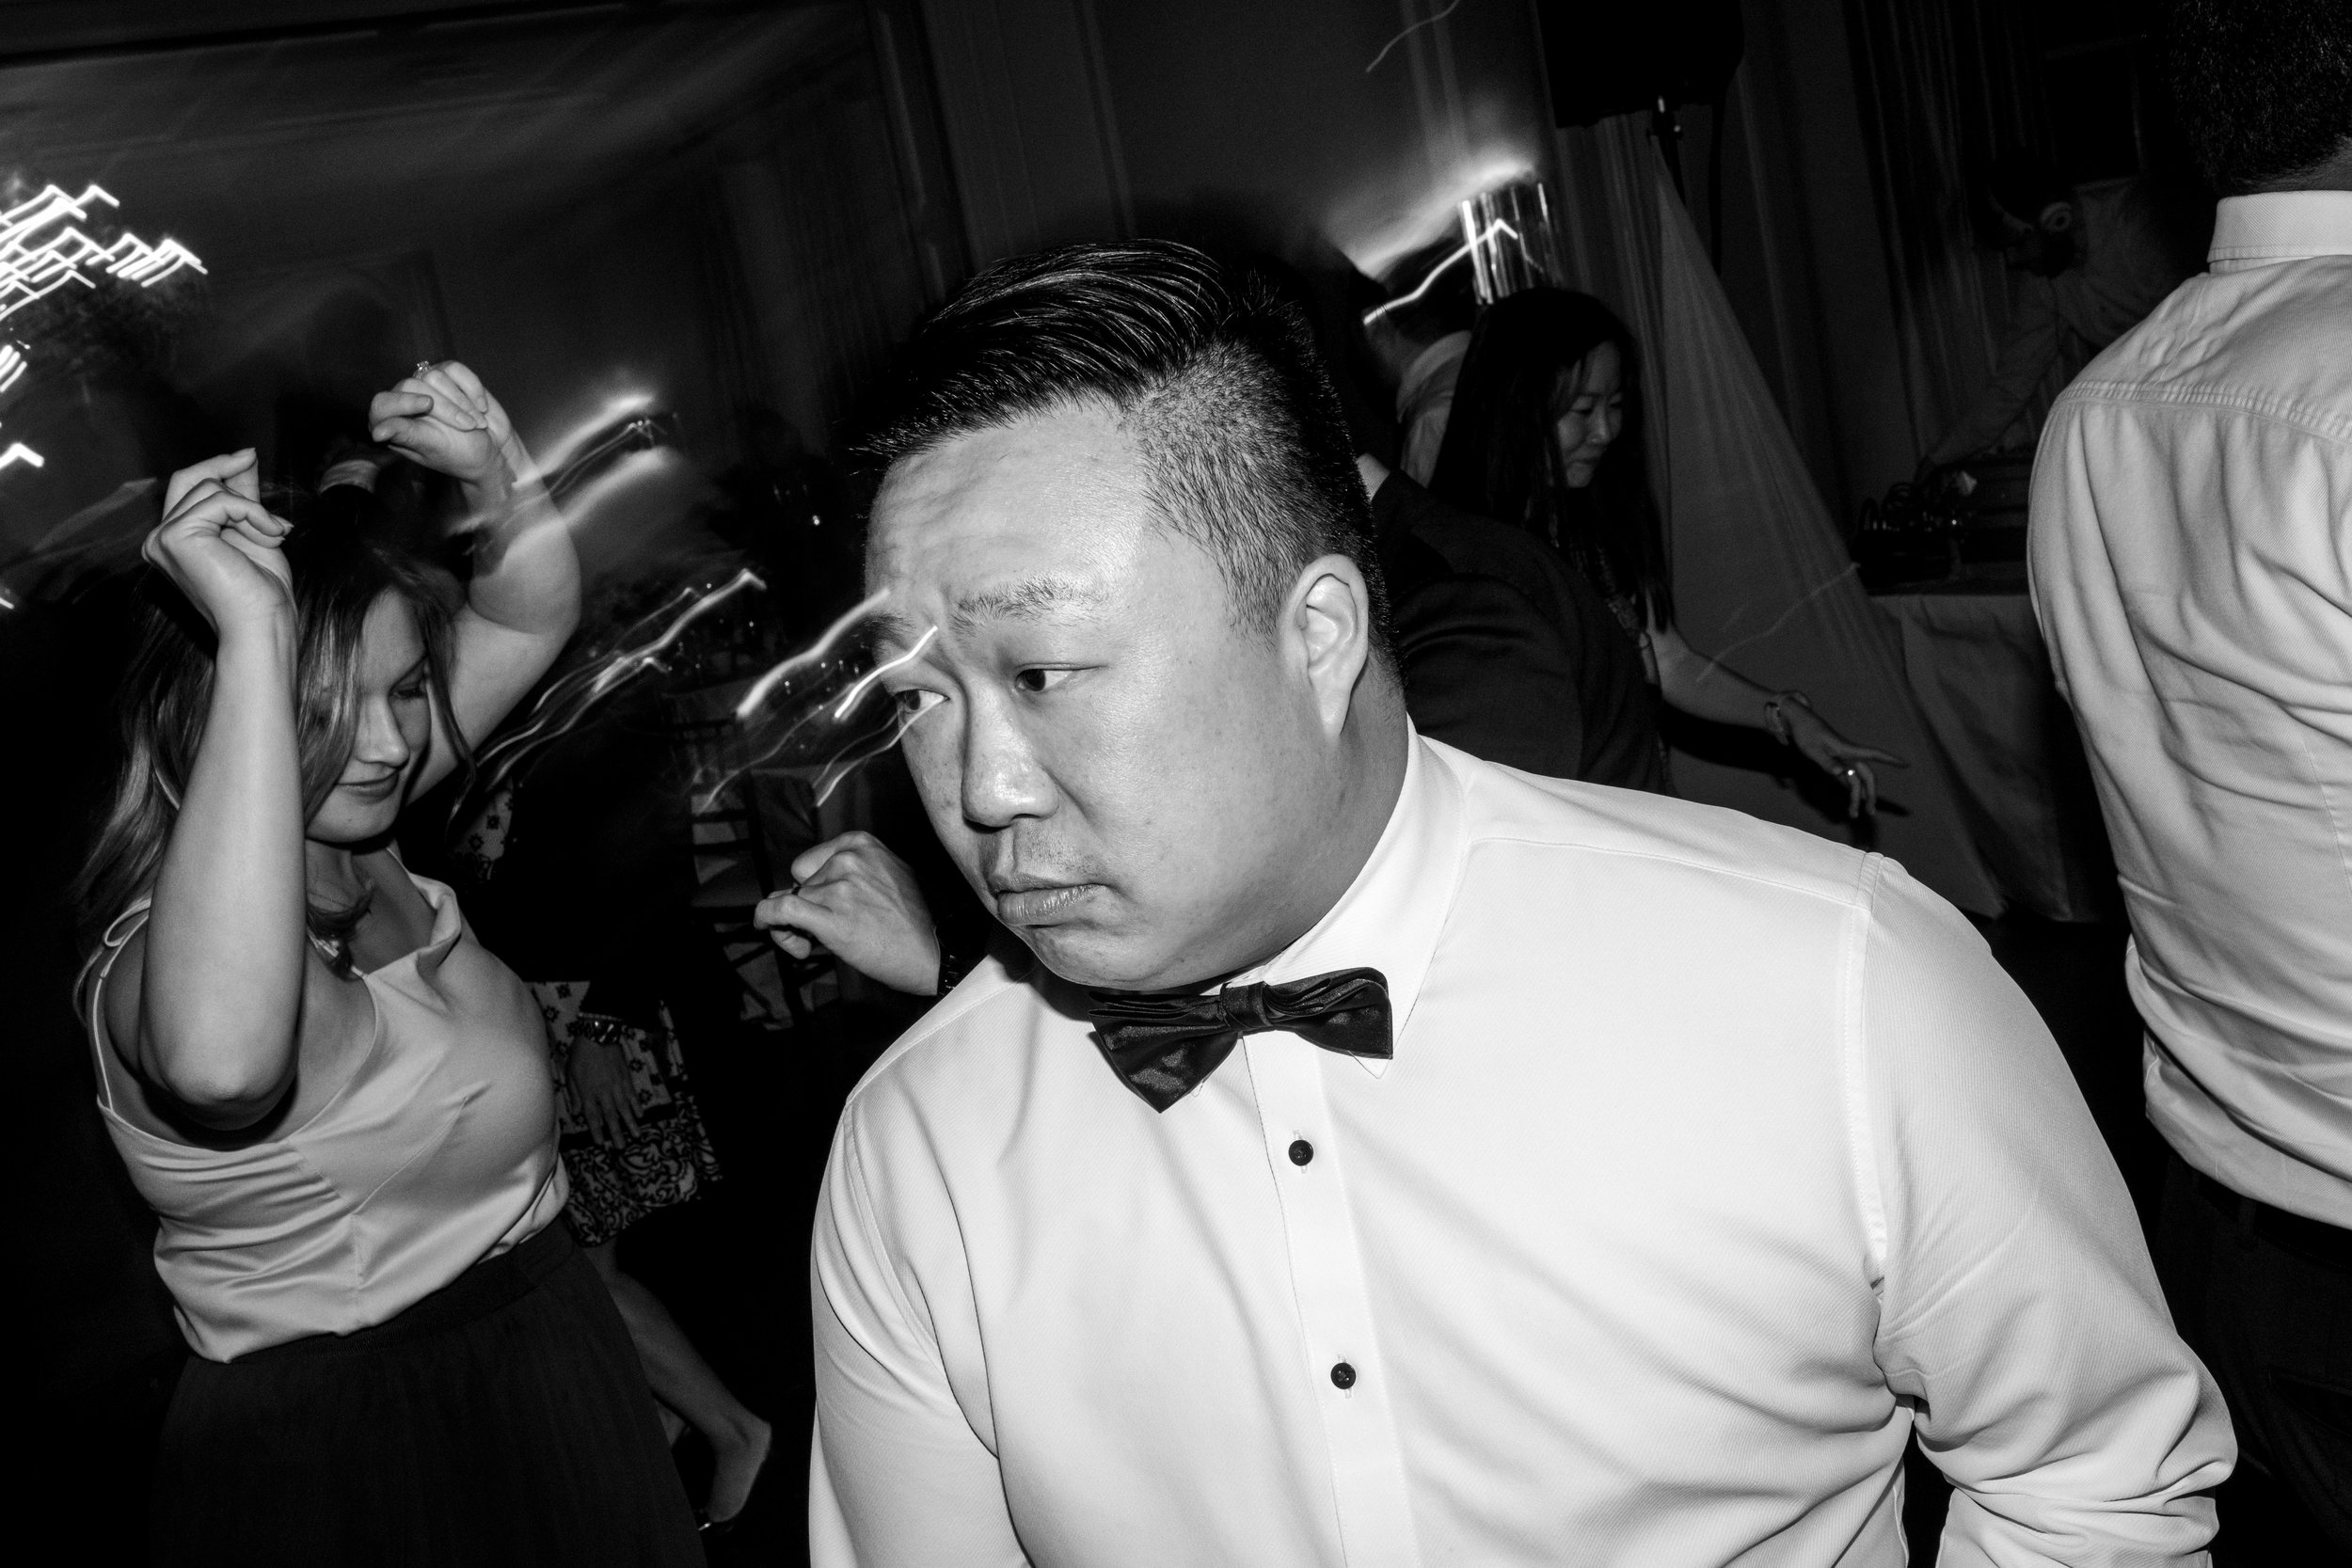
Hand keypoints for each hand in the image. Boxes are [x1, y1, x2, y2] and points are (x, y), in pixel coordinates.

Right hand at [143, 450, 294, 631]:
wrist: (262, 625)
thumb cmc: (261, 591)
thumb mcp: (253, 531)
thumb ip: (242, 497)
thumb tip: (244, 458)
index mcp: (174, 540)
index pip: (189, 489)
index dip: (217, 468)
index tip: (248, 455)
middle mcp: (160, 539)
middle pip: (188, 479)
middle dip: (224, 468)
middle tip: (252, 457)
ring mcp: (164, 538)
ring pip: (210, 489)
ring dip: (253, 509)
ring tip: (273, 535)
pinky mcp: (176, 536)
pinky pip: (221, 500)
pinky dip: (253, 514)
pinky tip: (270, 535)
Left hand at [368, 360, 516, 493]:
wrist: (495, 450)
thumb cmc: (462, 456)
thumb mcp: (434, 448)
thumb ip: (406, 435)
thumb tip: (376, 433)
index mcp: (394, 424)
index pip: (382, 404)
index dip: (402, 401)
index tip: (427, 405)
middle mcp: (406, 401)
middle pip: (413, 386)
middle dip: (446, 408)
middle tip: (467, 426)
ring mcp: (427, 386)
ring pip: (435, 375)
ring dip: (462, 401)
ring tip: (475, 422)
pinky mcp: (448, 376)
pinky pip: (456, 369)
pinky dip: (472, 387)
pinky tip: (480, 406)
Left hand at [567, 1025, 640, 1147]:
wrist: (599, 1035)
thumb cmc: (580, 1054)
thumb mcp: (571, 1073)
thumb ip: (575, 1094)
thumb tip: (577, 1112)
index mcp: (588, 1092)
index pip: (593, 1116)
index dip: (597, 1130)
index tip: (601, 1143)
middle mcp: (604, 1092)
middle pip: (611, 1116)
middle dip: (616, 1133)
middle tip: (622, 1147)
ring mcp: (617, 1085)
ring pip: (625, 1108)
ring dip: (630, 1123)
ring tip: (636, 1135)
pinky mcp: (626, 1077)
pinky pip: (632, 1095)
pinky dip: (637, 1105)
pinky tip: (640, 1114)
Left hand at [755, 831, 940, 994]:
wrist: (935, 952)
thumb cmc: (916, 920)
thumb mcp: (890, 874)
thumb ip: (853, 873)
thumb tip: (812, 886)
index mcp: (861, 844)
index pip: (812, 861)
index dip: (812, 884)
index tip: (823, 903)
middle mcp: (847, 860)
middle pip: (801, 881)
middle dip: (808, 904)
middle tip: (827, 928)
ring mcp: (838, 887)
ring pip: (791, 900)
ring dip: (795, 924)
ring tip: (818, 944)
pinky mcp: (829, 918)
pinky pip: (779, 910)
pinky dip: (766, 918)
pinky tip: (766, 926)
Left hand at [1782, 706, 1906, 818]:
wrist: (1799, 721)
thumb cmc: (1806, 733)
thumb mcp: (1812, 749)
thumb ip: (1826, 762)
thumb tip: (1841, 773)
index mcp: (1847, 750)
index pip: (1873, 754)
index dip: (1890, 759)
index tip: (1906, 764)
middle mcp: (1849, 755)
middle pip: (1866, 776)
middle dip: (1870, 794)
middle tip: (1871, 812)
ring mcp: (1843, 760)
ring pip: (1857, 781)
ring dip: (1858, 798)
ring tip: (1855, 815)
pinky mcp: (1836, 764)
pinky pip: (1848, 781)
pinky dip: (1850, 792)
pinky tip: (1852, 804)